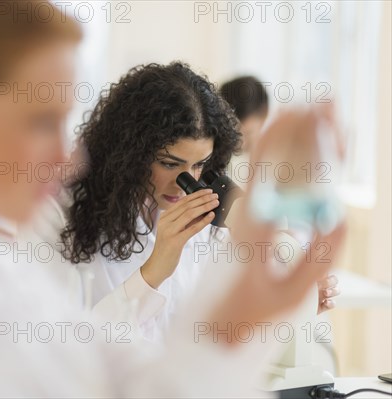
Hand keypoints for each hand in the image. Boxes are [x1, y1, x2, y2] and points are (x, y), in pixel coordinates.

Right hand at [141, 189, 218, 288]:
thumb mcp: (173, 231)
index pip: (181, 201)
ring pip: (189, 214)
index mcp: (164, 217)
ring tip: (215, 203)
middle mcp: (165, 222)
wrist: (157, 266)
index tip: (207, 192)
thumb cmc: (166, 250)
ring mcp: (170, 231)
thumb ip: (184, 221)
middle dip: (202, 198)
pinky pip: (192, 228)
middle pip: (186, 205)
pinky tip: (211, 216)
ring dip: (204, 206)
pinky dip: (203, 221)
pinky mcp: (176, 241)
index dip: (196, 195)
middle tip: (214, 195)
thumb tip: (201, 211)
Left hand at [209, 106, 346, 342]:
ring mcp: (251, 214)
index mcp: (253, 225)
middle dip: (300, 128)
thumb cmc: (251, 312)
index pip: (266, 164)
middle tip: (329, 108)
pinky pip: (274, 184)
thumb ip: (319, 257)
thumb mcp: (292, 294)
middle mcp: (248, 213)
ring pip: (274, 167)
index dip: (285, 131)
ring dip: (300, 143)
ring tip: (328, 126)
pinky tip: (314, 156)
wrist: (219, 324)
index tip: (305, 109)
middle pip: (272, 157)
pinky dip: (295, 166)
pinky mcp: (256, 220)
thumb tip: (337, 215)